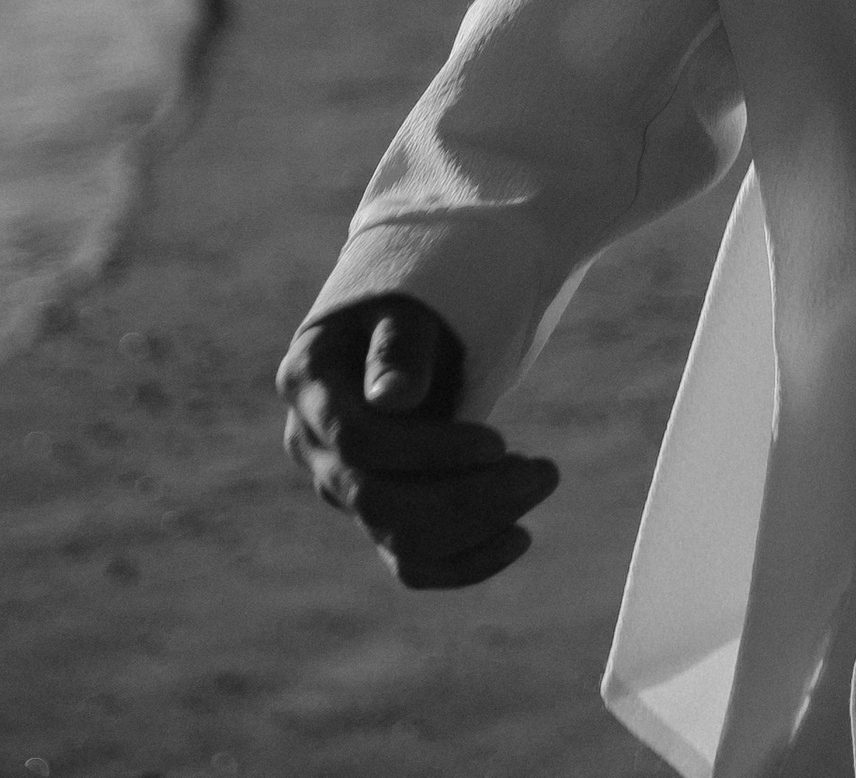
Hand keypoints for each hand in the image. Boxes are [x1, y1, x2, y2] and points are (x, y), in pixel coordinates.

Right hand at [277, 297, 559, 587]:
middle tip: (546, 472)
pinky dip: (465, 562)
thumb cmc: (415, 293)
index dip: (429, 454)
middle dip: (469, 496)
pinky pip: (411, 563)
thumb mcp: (409, 300)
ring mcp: (341, 483)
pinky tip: (519, 536)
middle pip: (379, 504)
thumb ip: (400, 344)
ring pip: (398, 540)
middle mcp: (312, 443)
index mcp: (309, 381)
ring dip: (479, 525)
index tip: (498, 443)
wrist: (415, 314)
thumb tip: (394, 399)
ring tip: (541, 478)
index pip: (359, 444)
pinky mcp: (375, 512)